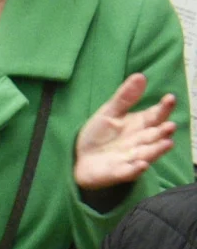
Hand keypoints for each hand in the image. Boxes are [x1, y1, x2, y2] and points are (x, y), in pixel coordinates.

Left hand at [75, 74, 180, 195]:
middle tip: (169, 125)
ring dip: (157, 150)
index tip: (170, 98)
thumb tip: (140, 76)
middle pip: (156, 136)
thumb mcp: (109, 113)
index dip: (164, 108)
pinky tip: (141, 165)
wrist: (79, 160)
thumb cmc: (99, 136)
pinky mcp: (120, 173)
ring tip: (166, 143)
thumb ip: (125, 98)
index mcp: (140, 125)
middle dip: (163, 132)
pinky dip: (136, 169)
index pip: (156, 115)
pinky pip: (130, 172)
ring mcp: (132, 158)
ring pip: (148, 154)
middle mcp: (141, 142)